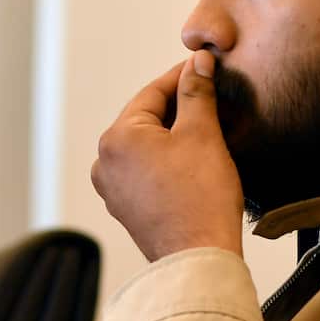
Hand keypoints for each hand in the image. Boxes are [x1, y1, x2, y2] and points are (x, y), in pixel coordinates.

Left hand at [92, 52, 243, 261]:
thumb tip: (198, 62)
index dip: (184, 77)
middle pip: (148, 119)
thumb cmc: (200, 198)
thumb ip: (197, 92)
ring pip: (148, 146)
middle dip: (181, 108)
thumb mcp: (202, 133)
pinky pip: (147, 171)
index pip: (153, 92)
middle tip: (213, 98)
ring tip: (209, 130)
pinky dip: (169, 160)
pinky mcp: (127, 209)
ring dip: (176, 135)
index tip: (206, 67)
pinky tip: (195, 162)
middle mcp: (106, 162)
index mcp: (117, 137)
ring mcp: (113, 189)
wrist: (199, 258)